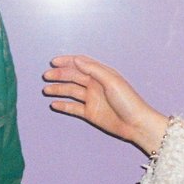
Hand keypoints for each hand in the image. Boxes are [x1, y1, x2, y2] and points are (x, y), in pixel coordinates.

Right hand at [43, 55, 168, 154]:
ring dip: (58, 89)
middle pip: (73, 77)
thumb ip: (93, 70)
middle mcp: (95, 85)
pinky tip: (54, 104)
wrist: (136, 123)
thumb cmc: (128, 101)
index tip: (54, 62)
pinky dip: (63, 105)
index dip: (67, 61)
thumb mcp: (111, 81)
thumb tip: (77, 60)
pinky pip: (73, 108)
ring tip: (47, 90)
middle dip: (59, 75)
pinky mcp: (90, 113)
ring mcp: (92, 99)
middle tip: (46, 76)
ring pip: (71, 91)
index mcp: (101, 74)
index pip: (81, 64)